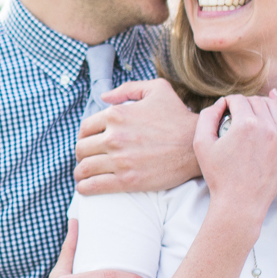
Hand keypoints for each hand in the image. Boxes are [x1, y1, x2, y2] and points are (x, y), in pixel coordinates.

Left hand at [74, 80, 199, 194]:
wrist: (197, 145)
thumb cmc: (178, 116)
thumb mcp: (157, 89)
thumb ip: (127, 89)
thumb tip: (104, 97)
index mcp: (116, 114)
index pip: (85, 128)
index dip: (84, 137)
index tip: (89, 143)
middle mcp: (114, 137)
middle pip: (81, 149)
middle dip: (81, 155)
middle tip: (87, 160)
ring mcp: (119, 160)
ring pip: (84, 168)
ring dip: (79, 173)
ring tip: (82, 176)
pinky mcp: (127, 180)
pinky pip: (94, 186)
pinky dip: (84, 188)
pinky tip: (84, 188)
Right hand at [193, 92, 276, 218]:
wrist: (240, 203)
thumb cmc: (218, 175)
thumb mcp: (201, 144)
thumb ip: (207, 116)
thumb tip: (221, 103)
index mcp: (246, 124)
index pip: (238, 99)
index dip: (228, 102)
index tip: (224, 110)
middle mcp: (267, 128)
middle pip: (257, 100)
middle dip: (245, 103)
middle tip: (236, 113)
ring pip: (275, 108)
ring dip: (262, 107)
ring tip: (252, 115)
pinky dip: (276, 120)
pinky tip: (267, 123)